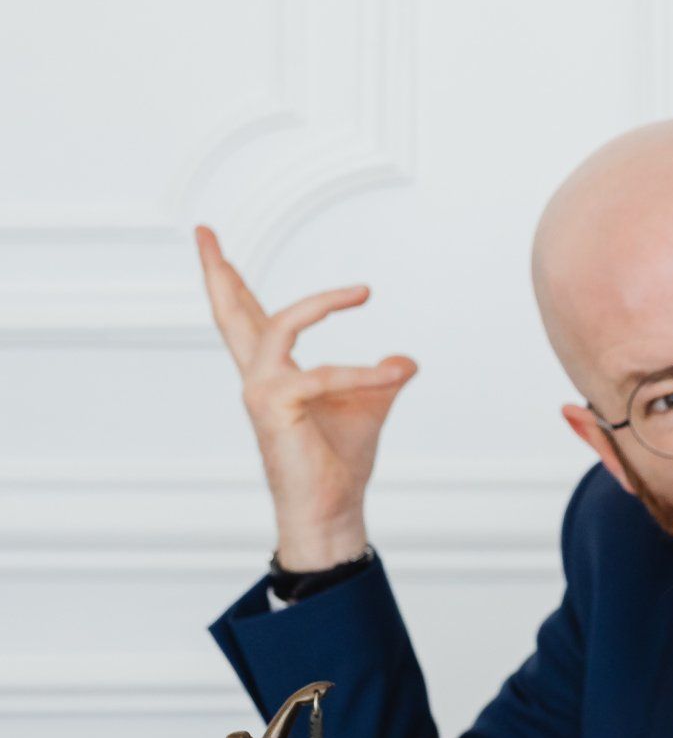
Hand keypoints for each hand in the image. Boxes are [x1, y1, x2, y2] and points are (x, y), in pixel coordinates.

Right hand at [196, 226, 416, 570]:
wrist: (333, 507)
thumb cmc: (340, 459)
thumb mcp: (368, 404)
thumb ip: (382, 376)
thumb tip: (407, 360)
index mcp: (273, 372)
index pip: (249, 317)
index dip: (232, 281)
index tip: (213, 242)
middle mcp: (258, 377)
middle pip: (231, 314)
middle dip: (217, 271)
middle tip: (201, 230)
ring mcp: (260, 390)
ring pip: (281, 325)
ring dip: (323, 304)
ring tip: (361, 291)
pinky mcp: (275, 406)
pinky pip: (321, 375)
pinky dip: (360, 375)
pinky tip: (392, 376)